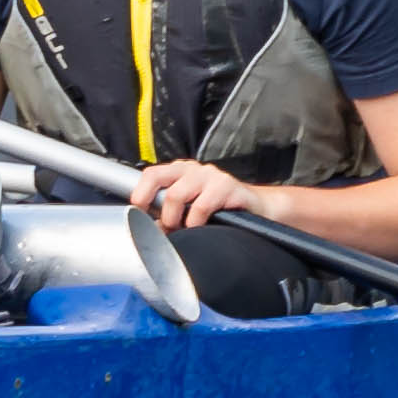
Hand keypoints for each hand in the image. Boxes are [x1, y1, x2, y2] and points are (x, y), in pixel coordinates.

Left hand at [132, 158, 266, 231]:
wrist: (258, 209)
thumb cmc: (220, 209)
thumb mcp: (190, 208)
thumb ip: (169, 213)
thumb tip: (150, 228)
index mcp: (180, 172)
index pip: (150, 174)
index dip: (140, 195)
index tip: (139, 215)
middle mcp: (193, 169)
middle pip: (158, 180)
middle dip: (157, 209)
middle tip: (167, 226)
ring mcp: (210, 175)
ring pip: (176, 194)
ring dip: (176, 219)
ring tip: (185, 228)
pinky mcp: (227, 186)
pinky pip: (201, 206)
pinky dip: (196, 222)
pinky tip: (203, 226)